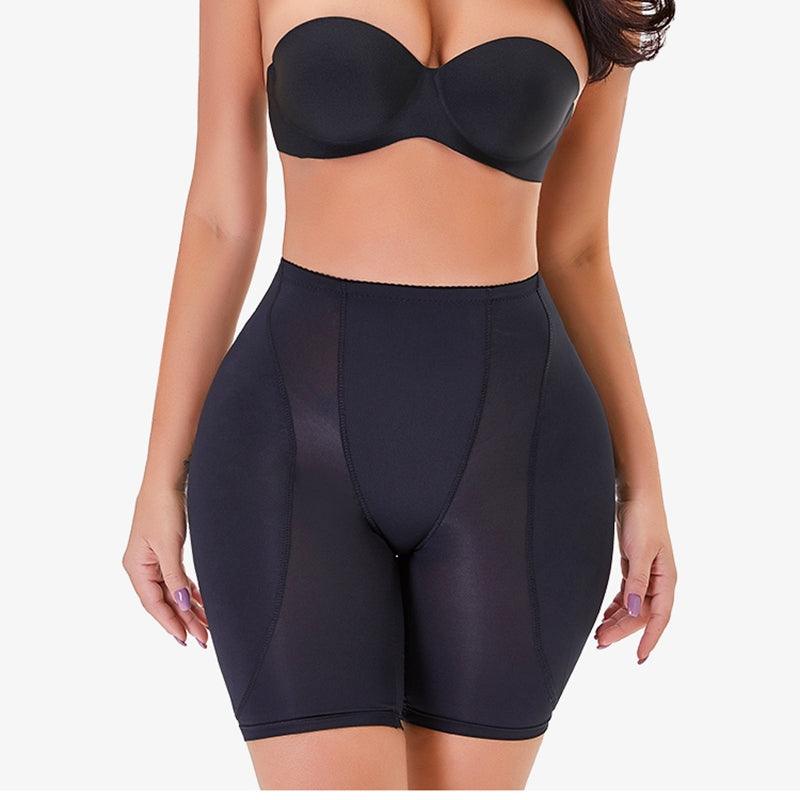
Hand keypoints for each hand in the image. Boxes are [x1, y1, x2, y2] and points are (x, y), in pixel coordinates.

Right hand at [123, 485, 208, 647]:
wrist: (166, 480)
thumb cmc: (163, 508)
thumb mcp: (169, 545)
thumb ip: (174, 577)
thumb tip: (180, 604)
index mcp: (136, 567)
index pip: (154, 603)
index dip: (170, 623)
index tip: (186, 640)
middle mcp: (142, 567)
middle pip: (164, 601)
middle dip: (184, 620)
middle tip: (203, 640)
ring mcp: (153, 560)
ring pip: (172, 592)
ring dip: (189, 609)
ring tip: (206, 627)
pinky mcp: (165, 552)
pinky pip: (177, 579)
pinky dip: (189, 592)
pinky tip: (201, 604)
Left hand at [594, 494, 675, 662]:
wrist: (637, 496)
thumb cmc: (642, 520)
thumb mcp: (639, 551)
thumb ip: (636, 581)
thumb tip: (632, 608)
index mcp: (666, 579)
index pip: (660, 617)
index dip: (650, 638)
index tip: (639, 657)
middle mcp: (659, 581)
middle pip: (642, 615)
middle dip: (622, 631)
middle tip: (599, 643)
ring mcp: (647, 575)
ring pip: (632, 607)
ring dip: (617, 621)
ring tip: (598, 635)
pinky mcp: (634, 568)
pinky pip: (626, 595)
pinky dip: (615, 607)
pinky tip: (604, 617)